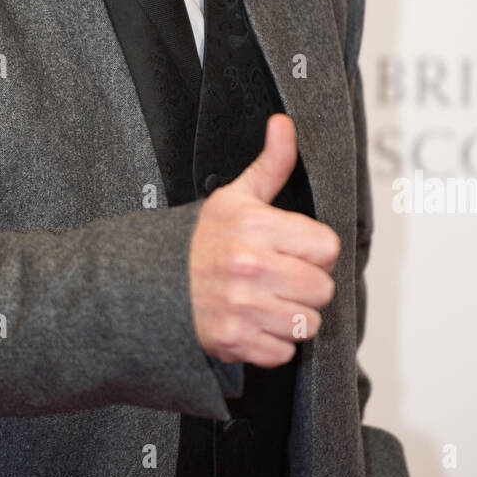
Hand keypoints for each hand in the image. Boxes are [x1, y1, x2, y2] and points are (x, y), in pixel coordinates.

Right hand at [189, 114, 339, 366]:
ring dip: (292, 316)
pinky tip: (254, 322)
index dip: (315, 250)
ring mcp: (242, 306)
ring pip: (308, 322)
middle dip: (306, 285)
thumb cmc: (197, 240)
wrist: (149, 281)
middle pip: (322, 288)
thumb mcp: (235, 196)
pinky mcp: (234, 340)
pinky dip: (272, 343)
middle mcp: (251, 267)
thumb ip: (271, 163)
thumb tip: (284, 126)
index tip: (295, 251)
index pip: (327, 247)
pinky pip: (283, 351)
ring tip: (268, 301)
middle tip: (281, 278)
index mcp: (256, 227)